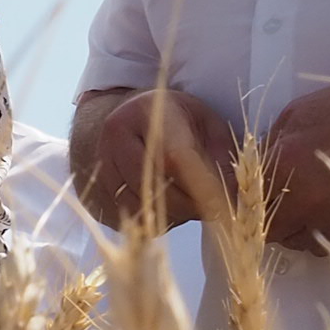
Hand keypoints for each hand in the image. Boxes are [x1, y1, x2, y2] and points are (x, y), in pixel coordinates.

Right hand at [76, 88, 239, 229]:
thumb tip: (232, 193)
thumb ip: (221, 154)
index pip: (173, 156)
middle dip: (187, 204)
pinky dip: (154, 217)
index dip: (199, 184)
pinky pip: (129, 213)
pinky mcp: (97, 184)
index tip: (222, 202)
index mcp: (146, 111)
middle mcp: (116, 134)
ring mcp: (102, 161)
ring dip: (171, 213)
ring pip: (140, 203)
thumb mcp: (206, 123)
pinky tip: (171, 206)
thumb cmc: (177, 119)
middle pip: (153, 183)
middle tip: (212, 211)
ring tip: (192, 205)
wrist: (129, 119)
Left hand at [262, 80, 329, 253]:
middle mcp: (304, 200)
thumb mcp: (298, 113)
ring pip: (298, 242)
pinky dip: (324, 233)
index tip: (251, 200)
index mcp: (284, 166)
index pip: (246, 202)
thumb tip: (255, 168)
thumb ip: (269, 145)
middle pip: (270, 228)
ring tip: (312, 204)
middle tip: (283, 201)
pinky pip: (328, 244)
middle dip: (272, 217)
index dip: (246, 203)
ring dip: (298, 228)